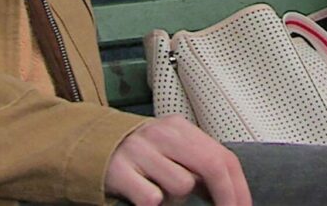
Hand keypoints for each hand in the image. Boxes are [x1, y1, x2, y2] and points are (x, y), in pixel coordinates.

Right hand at [104, 116, 250, 205]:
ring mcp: (140, 151)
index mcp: (180, 128)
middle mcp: (162, 135)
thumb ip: (199, 163)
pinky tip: (142, 193)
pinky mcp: (119, 171)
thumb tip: (232, 192)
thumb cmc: (139, 155)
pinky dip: (151, 202)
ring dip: (176, 198)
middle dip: (226, 198)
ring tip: (159, 189)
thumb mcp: (171, 150)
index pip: (223, 157)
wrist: (87, 147)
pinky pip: (152, 199)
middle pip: (211, 166)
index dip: (239, 188)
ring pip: (182, 186)